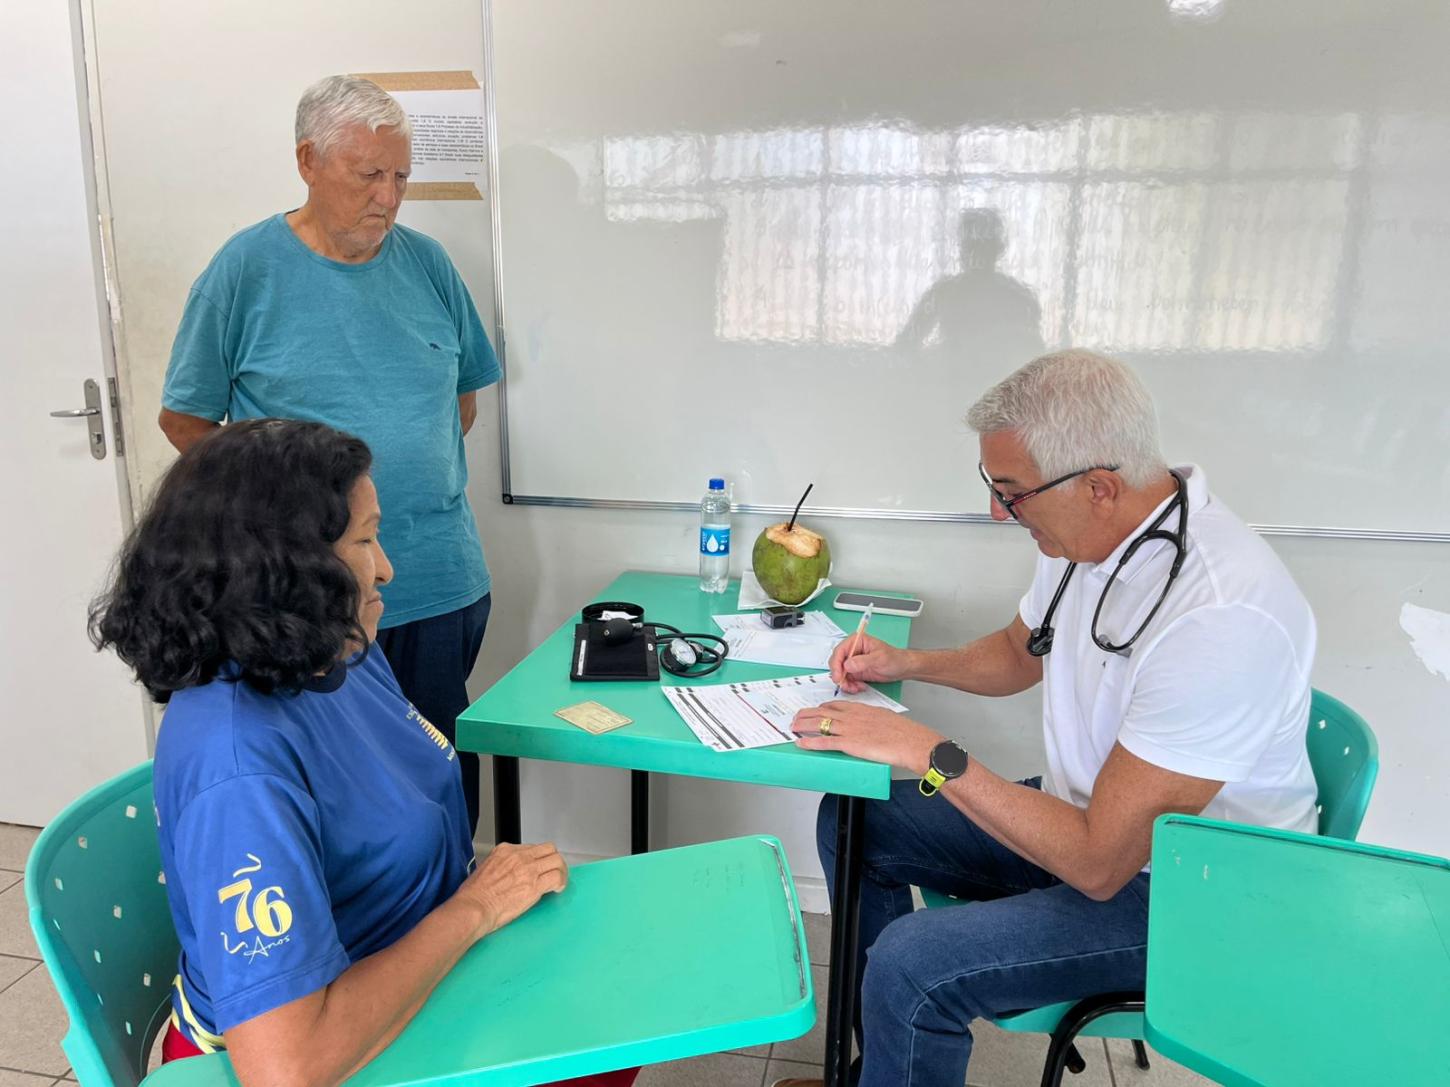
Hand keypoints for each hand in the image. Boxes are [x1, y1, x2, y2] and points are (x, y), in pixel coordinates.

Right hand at [457, 841, 568, 936]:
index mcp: (505, 850)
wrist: (473, 908)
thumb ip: (501, 867)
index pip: (532, 847)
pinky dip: (561, 882)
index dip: (538, 859)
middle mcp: (519, 856)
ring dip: (560, 871)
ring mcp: (528, 869)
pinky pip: (556, 877)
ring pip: (556, 860)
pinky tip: (557, 889)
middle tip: (554, 871)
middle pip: (548, 849)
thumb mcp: (485, 869)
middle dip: (553, 860)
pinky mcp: (535, 885)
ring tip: (559, 881)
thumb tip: (510, 875)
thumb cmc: (473, 896)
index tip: (539, 867)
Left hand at [792, 701, 941, 774]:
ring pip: (819, 723)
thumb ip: (873, 719)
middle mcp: (851, 716)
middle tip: (796, 717)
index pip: (835, 705)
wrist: (910, 741)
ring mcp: (849, 729)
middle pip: (822, 712)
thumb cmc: (903, 732)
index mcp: (861, 709)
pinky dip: (809, 742)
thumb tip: (869, 724)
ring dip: (802, 725)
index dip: (821, 708)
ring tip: (792, 727)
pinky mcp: (849, 743)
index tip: (815, 710)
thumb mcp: (885, 718)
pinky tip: (800, 743)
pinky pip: (824, 741)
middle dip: (806, 714)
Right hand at [829, 633, 911, 692]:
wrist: (902, 668)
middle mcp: (852, 650)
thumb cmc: (894, 658)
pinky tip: (859, 687)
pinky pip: (846, 680)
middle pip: (836, 663)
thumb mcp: (879, 658)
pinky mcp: (855, 672)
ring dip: (845, 683)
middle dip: (839, 675)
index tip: (838, 676)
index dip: (836, 664)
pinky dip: (850, 686)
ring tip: (856, 688)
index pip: (839, 651)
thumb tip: (847, 665)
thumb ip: (863, 661)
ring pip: (840, 673)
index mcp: (856, 641)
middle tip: (845, 685)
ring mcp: (853, 662)